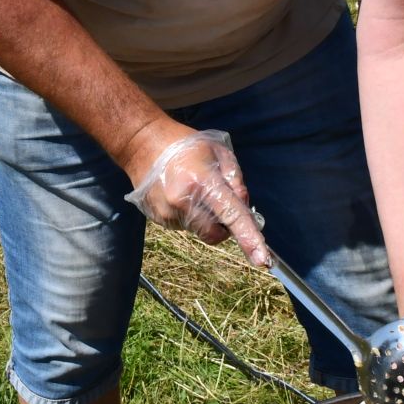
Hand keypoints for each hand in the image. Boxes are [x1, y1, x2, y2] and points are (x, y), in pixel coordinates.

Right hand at [123, 129, 271, 267]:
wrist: (141, 143)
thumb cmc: (184, 144)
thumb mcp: (218, 151)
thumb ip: (236, 179)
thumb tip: (244, 206)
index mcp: (201, 182)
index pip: (232, 215)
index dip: (249, 238)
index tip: (263, 260)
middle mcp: (182, 202)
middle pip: (216, 233)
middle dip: (223, 225)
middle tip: (219, 201)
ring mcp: (167, 214)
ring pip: (200, 230)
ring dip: (204, 218)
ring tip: (192, 190)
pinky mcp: (158, 220)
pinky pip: (184, 226)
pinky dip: (189, 215)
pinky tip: (179, 194)